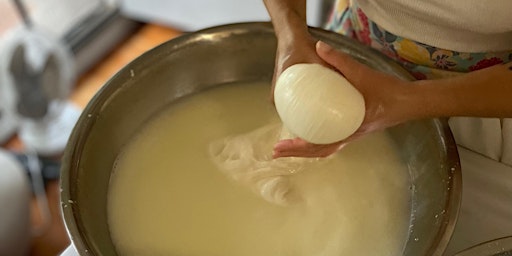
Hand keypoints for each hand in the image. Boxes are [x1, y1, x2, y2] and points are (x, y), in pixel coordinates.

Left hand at [273, 41, 414, 157]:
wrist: (411, 101)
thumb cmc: (390, 92)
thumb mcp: (364, 74)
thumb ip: (340, 61)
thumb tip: (320, 47)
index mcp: (350, 130)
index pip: (320, 146)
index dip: (298, 149)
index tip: (280, 149)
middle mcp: (350, 136)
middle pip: (318, 152)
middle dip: (296, 153)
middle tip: (275, 151)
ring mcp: (352, 134)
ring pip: (325, 147)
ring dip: (306, 147)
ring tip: (288, 144)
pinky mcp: (354, 127)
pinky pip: (332, 137)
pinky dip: (318, 138)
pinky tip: (309, 128)